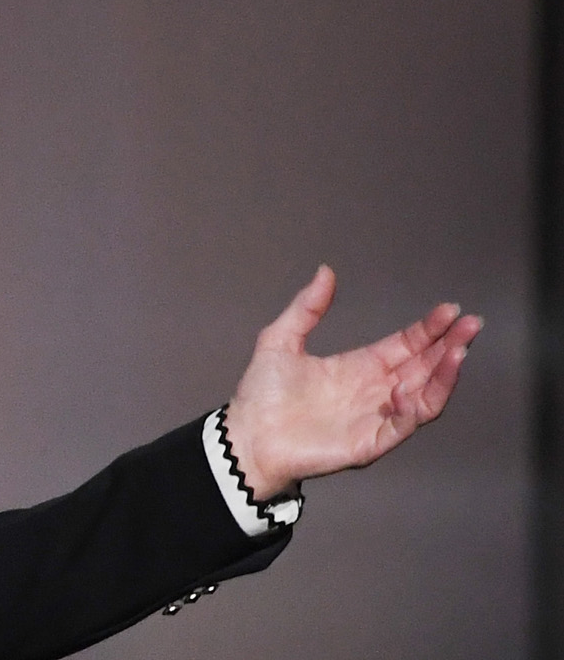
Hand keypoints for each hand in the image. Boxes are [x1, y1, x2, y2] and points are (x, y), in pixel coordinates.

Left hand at [224, 265, 480, 500]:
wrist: (246, 437)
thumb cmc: (261, 396)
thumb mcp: (281, 340)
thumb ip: (306, 307)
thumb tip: (325, 271)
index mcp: (359, 368)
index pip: (406, 346)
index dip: (428, 329)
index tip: (449, 310)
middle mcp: (374, 392)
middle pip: (423, 367)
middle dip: (449, 345)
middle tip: (470, 323)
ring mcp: (375, 418)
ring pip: (423, 396)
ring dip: (443, 375)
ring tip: (458, 350)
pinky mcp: (369, 443)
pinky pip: (402, 426)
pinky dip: (411, 408)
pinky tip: (409, 387)